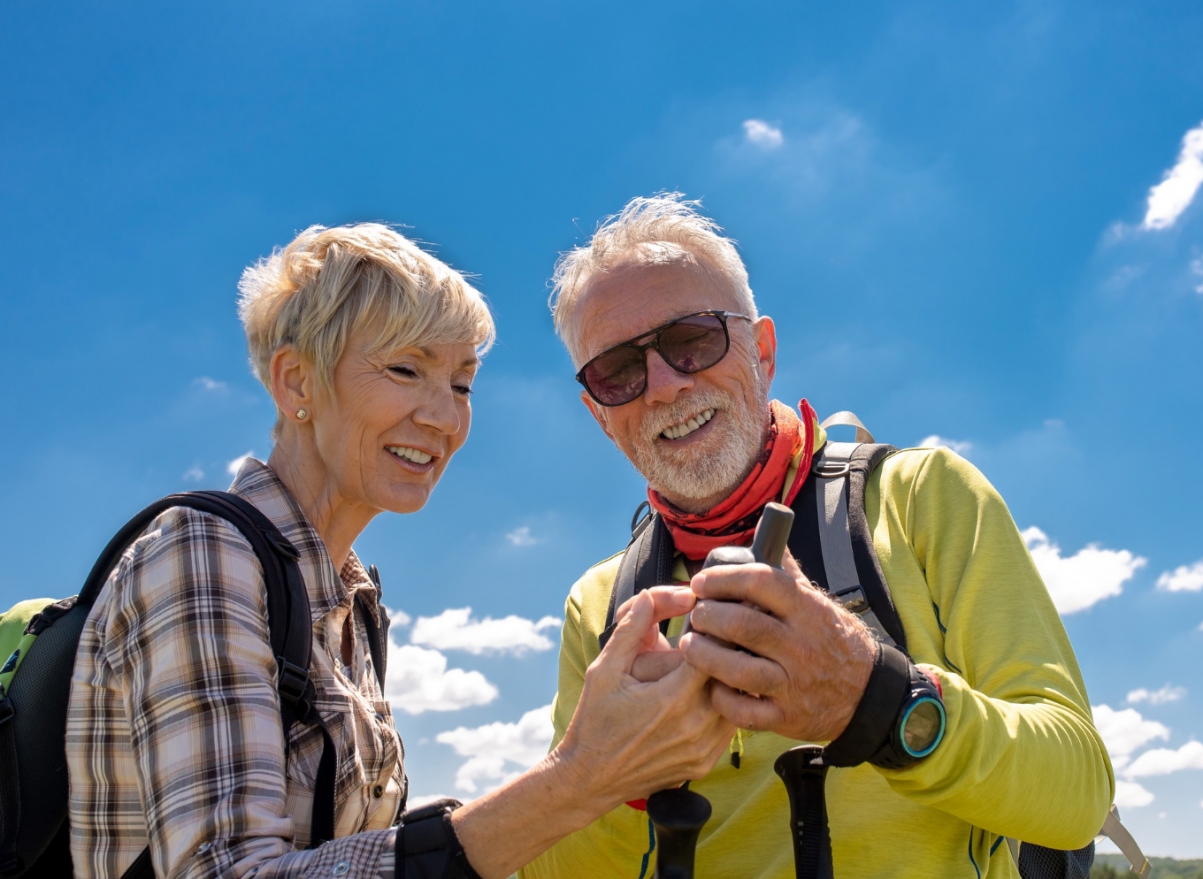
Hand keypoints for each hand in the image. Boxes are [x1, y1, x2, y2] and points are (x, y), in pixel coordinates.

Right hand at [553, 589, 735, 812]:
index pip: (716, 653)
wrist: (589, 778)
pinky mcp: (705, 764)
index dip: (712, 633)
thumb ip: (630, 629)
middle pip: (732, 676)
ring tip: (713, 664)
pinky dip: (722, 707)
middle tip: (716, 637)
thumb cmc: (595, 720)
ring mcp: (703, 749)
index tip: (705, 622)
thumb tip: (650, 595)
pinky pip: (728, 727)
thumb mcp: (604, 669)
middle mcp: (695, 727)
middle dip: (725, 654)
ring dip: (727, 681)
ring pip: (736, 702)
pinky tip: (705, 695)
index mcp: (672, 699)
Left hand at [679, 549, 875, 741]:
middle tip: (695, 614)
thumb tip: (768, 538)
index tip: (701, 582)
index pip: (761, 581)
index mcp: (808, 611)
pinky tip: (713, 685)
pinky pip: (744, 710)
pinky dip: (722, 698)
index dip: (724, 578)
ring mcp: (793, 684)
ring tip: (690, 645)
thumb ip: (790, 574)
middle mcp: (801, 646)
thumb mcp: (820, 604)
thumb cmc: (837, 642)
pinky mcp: (786, 717)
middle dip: (708, 616)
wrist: (871, 695)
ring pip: (737, 669)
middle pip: (742, 624)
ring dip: (704, 655)